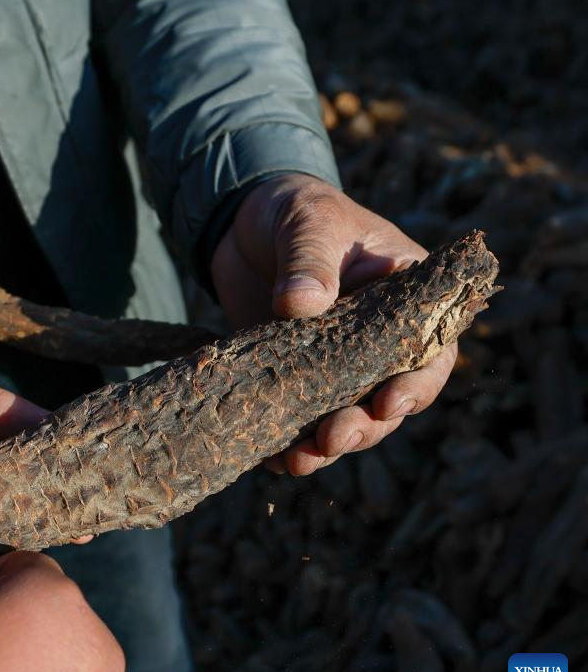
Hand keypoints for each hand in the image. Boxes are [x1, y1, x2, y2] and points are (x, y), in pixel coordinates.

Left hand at [211, 173, 455, 475]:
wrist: (242, 221)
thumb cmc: (295, 209)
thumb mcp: (309, 221)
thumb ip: (308, 258)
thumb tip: (300, 305)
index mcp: (405, 303)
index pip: (429, 354)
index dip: (415, 387)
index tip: (387, 404)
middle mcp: (376, 343)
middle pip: (385, 402)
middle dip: (363, 429)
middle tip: (332, 440)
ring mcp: (332, 365)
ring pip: (342, 419)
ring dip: (324, 447)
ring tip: (296, 461)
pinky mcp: (290, 376)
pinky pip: (294, 417)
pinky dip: (282, 440)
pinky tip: (265, 458)